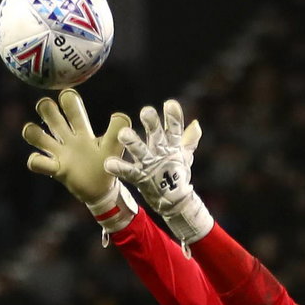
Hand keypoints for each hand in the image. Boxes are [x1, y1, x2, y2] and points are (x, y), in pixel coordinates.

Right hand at [22, 89, 130, 204]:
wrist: (102, 191)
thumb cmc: (107, 166)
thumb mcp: (113, 147)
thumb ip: (117, 132)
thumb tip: (120, 115)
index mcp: (83, 131)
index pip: (72, 108)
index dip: (68, 100)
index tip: (67, 95)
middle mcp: (68, 139)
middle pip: (51, 116)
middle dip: (46, 108)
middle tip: (46, 105)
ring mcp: (59, 153)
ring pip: (37, 136)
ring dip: (33, 132)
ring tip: (39, 135)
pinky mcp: (56, 170)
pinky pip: (36, 162)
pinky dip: (36, 161)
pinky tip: (48, 163)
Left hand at [105, 99, 212, 245]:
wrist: (174, 200)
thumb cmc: (177, 173)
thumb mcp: (184, 155)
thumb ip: (189, 139)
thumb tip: (196, 123)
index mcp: (172, 146)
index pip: (175, 128)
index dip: (174, 117)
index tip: (171, 103)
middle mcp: (162, 153)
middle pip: (157, 135)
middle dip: (152, 123)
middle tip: (146, 111)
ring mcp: (151, 166)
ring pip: (141, 151)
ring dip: (133, 143)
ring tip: (122, 133)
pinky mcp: (141, 178)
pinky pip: (129, 172)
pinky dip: (119, 168)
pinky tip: (108, 164)